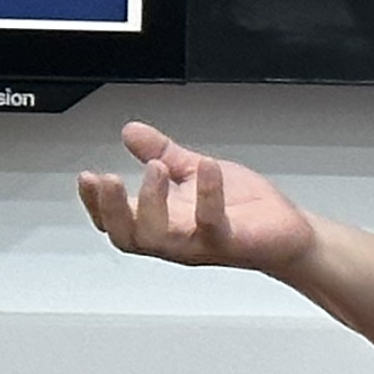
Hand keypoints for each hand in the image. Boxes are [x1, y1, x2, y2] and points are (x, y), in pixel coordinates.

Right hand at [77, 122, 321, 276]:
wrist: (287, 231)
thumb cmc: (244, 209)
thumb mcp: (194, 171)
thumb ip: (162, 152)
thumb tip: (130, 131)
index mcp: (163, 221)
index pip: (117, 223)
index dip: (96, 206)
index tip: (86, 177)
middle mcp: (176, 238)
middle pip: (129, 237)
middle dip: (113, 209)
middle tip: (107, 179)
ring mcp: (201, 242)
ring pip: (161, 238)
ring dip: (152, 202)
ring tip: (155, 167)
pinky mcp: (231, 240)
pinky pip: (212, 224)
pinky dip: (207, 195)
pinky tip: (206, 166)